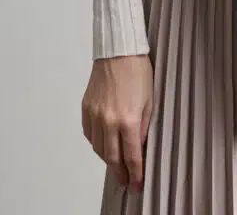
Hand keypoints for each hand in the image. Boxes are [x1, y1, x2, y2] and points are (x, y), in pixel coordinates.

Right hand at [81, 55, 152, 192]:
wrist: (119, 51)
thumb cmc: (138, 71)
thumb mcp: (150, 101)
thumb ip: (145, 127)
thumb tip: (140, 147)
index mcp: (129, 120)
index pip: (132, 156)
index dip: (135, 173)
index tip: (137, 184)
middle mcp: (109, 121)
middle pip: (112, 158)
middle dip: (120, 173)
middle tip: (126, 181)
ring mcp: (95, 115)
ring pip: (99, 149)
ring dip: (108, 159)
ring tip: (116, 163)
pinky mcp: (86, 108)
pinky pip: (89, 135)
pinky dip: (97, 143)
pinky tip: (105, 143)